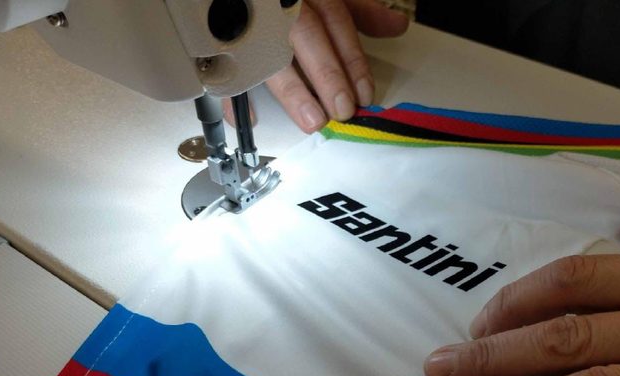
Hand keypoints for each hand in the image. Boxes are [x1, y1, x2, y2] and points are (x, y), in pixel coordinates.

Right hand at [235, 0, 407, 132]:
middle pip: (307, 36)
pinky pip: (227, 65)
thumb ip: (360, 11)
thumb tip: (397, 25)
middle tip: (342, 110)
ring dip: (292, 90)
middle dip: (328, 75)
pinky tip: (251, 118)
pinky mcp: (222, 38)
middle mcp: (280, 2)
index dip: (352, 59)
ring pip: (271, 53)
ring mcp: (250, 19)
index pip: (336, 20)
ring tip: (311, 120)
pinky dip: (235, 94)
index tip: (364, 94)